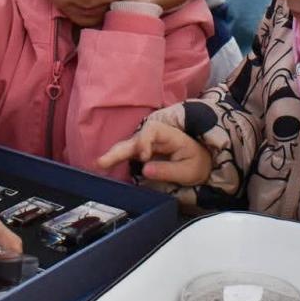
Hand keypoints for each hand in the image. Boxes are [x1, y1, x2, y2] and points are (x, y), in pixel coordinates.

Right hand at [96, 120, 210, 184]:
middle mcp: (154, 139)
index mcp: (169, 135)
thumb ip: (168, 170)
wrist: (200, 164)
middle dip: (118, 150)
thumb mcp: (189, 170)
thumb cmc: (197, 163)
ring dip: (114, 155)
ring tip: (99, 164)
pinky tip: (104, 166)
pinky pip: (128, 156)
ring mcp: (147, 146)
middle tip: (102, 162)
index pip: (151, 130)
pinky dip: (116, 160)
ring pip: (127, 147)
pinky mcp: (142, 156)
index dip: (144, 141)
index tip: (144, 157)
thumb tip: (144, 170)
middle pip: (134, 139)